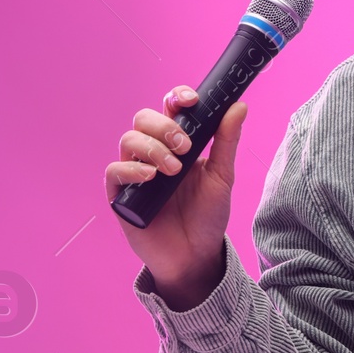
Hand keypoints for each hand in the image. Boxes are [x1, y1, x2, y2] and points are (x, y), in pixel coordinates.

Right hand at [105, 85, 247, 310]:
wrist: (195, 255)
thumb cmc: (208, 215)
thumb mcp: (222, 176)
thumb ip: (226, 141)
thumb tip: (239, 105)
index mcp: (178, 143)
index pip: (170, 108)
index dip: (177, 98)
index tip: (192, 101)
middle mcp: (153, 152)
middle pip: (144, 118)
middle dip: (164, 125)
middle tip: (185, 146)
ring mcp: (135, 171)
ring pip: (129, 139)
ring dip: (152, 148)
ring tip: (173, 169)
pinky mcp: (120, 194)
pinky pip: (114, 170)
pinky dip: (132, 168)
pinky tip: (150, 177)